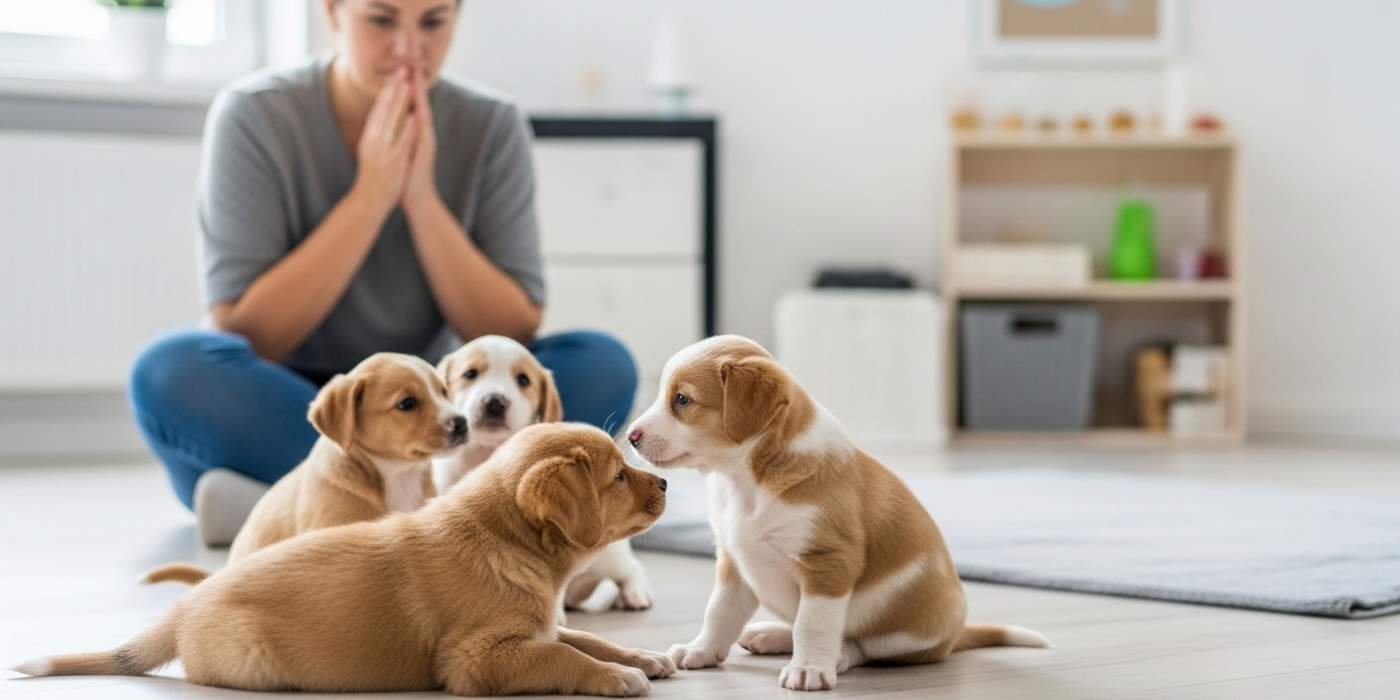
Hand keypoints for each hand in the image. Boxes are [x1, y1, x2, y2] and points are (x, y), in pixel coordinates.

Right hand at [351, 67, 416, 215]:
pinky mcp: (394, 161)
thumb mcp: (369, 154)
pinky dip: (408, 128)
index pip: (378, 110)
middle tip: (400, 71)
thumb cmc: (371, 179)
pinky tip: (414, 116)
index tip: (393, 77)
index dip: (386, 93)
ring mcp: (384, 150)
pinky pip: (402, 142)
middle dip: (393, 90)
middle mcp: (374, 141)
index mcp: (369, 138)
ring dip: (400, 103)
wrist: (368, 201)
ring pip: (393, 122)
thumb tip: (377, 124)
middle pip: (384, 111)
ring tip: (408, 85)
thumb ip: (374, 139)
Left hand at [400, 69, 439, 210]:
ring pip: (422, 115)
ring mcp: (424, 142)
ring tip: (416, 79)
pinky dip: (420, 125)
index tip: (402, 67)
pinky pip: (422, 137)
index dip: (406, 85)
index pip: (410, 103)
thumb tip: (395, 118)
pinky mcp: (424, 154)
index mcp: (413, 129)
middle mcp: (422, 132)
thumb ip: (400, 132)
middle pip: (419, 103)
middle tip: (411, 63)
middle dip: (414, 83)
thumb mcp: (401, 147)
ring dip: (420, 98)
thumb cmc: (406, 174)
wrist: (417, 197)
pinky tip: (420, 113)